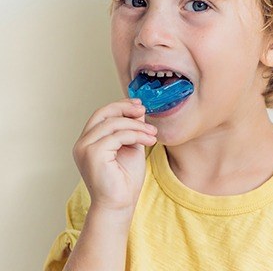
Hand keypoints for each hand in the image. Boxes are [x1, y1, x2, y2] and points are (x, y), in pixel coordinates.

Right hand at [72, 98, 156, 213]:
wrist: (120, 205)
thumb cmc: (125, 180)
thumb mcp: (131, 147)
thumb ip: (132, 129)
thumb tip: (138, 109)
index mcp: (89, 141)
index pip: (102, 114)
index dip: (120, 105)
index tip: (138, 104)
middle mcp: (82, 143)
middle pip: (103, 113)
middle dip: (125, 108)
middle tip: (143, 110)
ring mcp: (85, 148)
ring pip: (113, 124)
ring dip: (137, 125)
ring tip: (153, 133)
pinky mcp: (93, 154)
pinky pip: (118, 136)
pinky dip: (137, 135)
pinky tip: (150, 141)